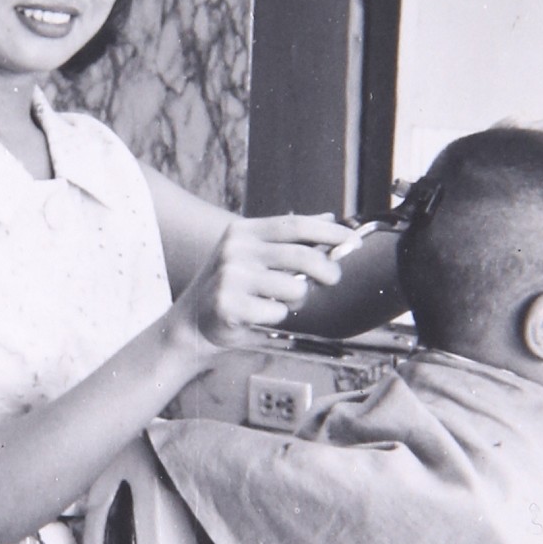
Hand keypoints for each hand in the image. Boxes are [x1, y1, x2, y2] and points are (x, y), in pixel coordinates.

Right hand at [172, 211, 357, 352]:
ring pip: (294, 287)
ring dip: (298, 299)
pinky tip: (261, 316)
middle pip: (302, 255)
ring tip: (283, 302)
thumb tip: (328, 219)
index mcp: (242, 232)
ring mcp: (229, 277)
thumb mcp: (252, 254)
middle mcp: (234, 250)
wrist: (190, 323)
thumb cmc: (228, 288)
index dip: (330, 232)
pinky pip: (276, 311)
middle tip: (333, 279)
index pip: (295, 225)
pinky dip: (277, 317)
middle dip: (327, 269)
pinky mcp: (228, 304)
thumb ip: (287, 238)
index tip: (352, 241)